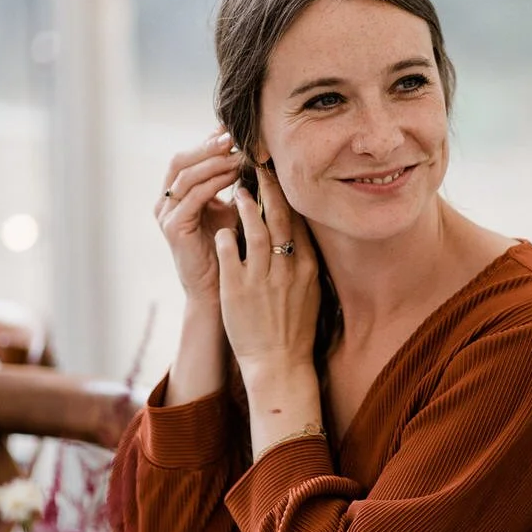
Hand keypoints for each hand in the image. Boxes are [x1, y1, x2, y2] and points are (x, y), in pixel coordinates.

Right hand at [155, 130, 243, 303]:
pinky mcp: (174, 228)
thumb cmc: (230, 250)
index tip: (233, 129)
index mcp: (177, 195)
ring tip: (237, 153)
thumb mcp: (232, 209)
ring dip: (213, 161)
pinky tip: (233, 174)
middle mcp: (166, 202)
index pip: (188, 158)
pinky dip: (213, 182)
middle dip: (207, 146)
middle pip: (180, 160)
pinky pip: (193, 196)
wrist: (220, 290)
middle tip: (232, 136)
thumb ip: (235, 183)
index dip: (207, 141)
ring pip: (185, 175)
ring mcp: (166, 215)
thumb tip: (254, 152)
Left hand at [215, 165, 319, 376]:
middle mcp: (287, 268)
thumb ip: (305, 260)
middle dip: (268, 189)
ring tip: (237, 192)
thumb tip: (300, 230)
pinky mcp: (237, 290)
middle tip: (258, 168)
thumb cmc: (294, 328)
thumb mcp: (310, 291)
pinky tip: (222, 228)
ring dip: (245, 207)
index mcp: (307, 266)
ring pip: (254, 230)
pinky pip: (229, 253)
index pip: (298, 221)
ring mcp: (262, 278)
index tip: (280, 176)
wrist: (279, 363)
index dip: (288, 195)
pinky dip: (226, 236)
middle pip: (279, 218)